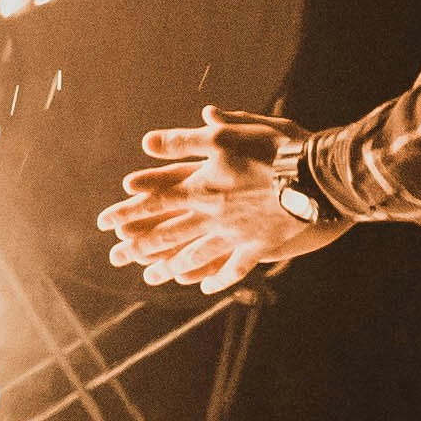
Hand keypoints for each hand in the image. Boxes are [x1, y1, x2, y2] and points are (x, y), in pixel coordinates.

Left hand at [98, 111, 305, 300]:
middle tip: (117, 258)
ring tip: (151, 277)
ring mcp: (234, 234)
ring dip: (170, 266)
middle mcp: (212, 214)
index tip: (105, 224)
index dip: (129, 211)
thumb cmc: (274, 149)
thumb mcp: (228, 133)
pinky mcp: (258, 247)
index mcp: (203, 185)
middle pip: (169, 233)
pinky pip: (233, 268)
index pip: (157, 200)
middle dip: (141, 246)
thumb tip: (149, 142)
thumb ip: (187, 140)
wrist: (315, 178)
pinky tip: (204, 287)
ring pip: (195, 254)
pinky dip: (216, 278)